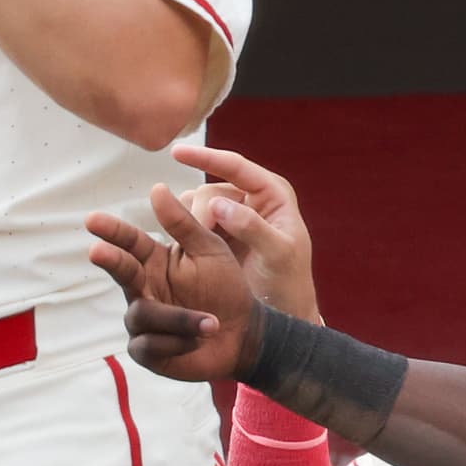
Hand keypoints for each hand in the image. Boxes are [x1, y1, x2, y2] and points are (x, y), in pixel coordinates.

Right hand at [89, 184, 257, 382]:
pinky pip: (150, 344)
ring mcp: (142, 320)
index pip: (129, 243)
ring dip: (179, 318)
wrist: (244, 333)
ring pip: (142, 314)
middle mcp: (142, 288)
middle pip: (121, 273)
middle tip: (98, 251)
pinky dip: (178, 342)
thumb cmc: (226, 287)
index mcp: (154, 261)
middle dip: (111, 262)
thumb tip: (157, 187)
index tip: (93, 220)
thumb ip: (183, 224)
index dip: (113, 232)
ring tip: (211, 322)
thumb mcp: (210, 251)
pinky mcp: (147, 350)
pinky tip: (199, 341)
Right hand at [172, 143, 322, 320]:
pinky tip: (182, 250)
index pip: (236, 166)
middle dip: (199, 212)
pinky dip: (183, 232)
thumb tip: (218, 204)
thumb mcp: (278, 255)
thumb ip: (252, 227)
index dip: (205, 157)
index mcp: (272, 194)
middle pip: (210, 191)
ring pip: (196, 207)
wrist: (283, 313)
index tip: (176, 153)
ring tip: (191, 249)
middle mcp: (251, 199)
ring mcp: (232, 216)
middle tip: (199, 242)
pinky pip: (190, 223)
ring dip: (189, 223)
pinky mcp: (216, 235)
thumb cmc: (289, 284)